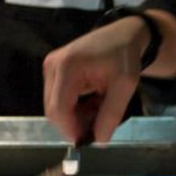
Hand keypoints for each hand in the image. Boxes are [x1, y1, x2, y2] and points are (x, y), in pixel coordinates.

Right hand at [44, 18, 147, 143]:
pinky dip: (75, 108)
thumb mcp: (125, 86)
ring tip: (100, 110)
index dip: (70, 129)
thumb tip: (99, 141)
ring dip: (76, 117)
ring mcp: (50, 68)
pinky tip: (92, 104)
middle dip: (74, 124)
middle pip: (54, 110)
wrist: (122, 35)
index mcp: (68, 66)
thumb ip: (111, 114)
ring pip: (56, 107)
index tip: (87, 140)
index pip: (59, 108)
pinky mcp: (53, 71)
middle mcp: (53, 65)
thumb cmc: (124, 56)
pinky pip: (58, 99)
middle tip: (99, 127)